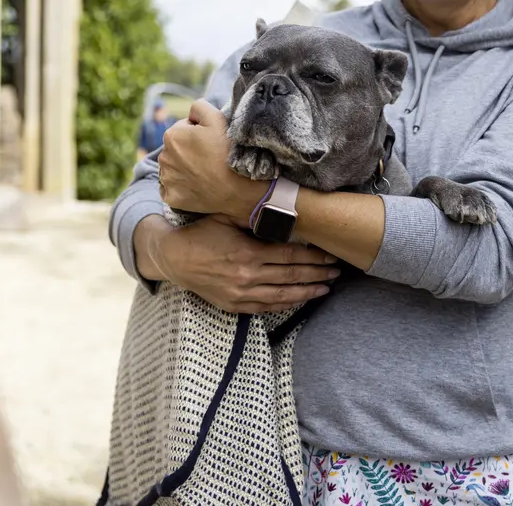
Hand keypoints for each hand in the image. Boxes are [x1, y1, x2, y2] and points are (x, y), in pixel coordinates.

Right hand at [145, 214, 340, 313]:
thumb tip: (280, 205)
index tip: (330, 254)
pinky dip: (285, 304)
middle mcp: (247, 276)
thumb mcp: (226, 217)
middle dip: (317, 273)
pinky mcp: (235, 305)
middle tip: (337, 270)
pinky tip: (300, 299)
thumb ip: (252, 215)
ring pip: (283, 295)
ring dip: (307, 291)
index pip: (290, 255)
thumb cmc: (202, 233)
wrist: (175, 259)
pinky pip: (266, 308)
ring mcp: (241, 293)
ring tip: (326, 288)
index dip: (313, 256)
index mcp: (248, 252)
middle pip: (291, 276)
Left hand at [158, 100, 265, 219]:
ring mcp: (166, 179)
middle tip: (210, 158)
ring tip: (205, 173)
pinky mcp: (171, 198)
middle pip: (176, 149)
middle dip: (189, 151)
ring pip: (173, 169)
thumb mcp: (217, 118)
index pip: (183, 129)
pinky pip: (171, 189)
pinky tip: (197, 186)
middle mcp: (163, 157)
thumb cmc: (227, 151)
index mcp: (171, 135)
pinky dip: (181, 188)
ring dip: (184, 169)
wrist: (238, 188)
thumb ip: (199, 107)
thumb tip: (190, 114)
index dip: (199, 134)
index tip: (211, 143)